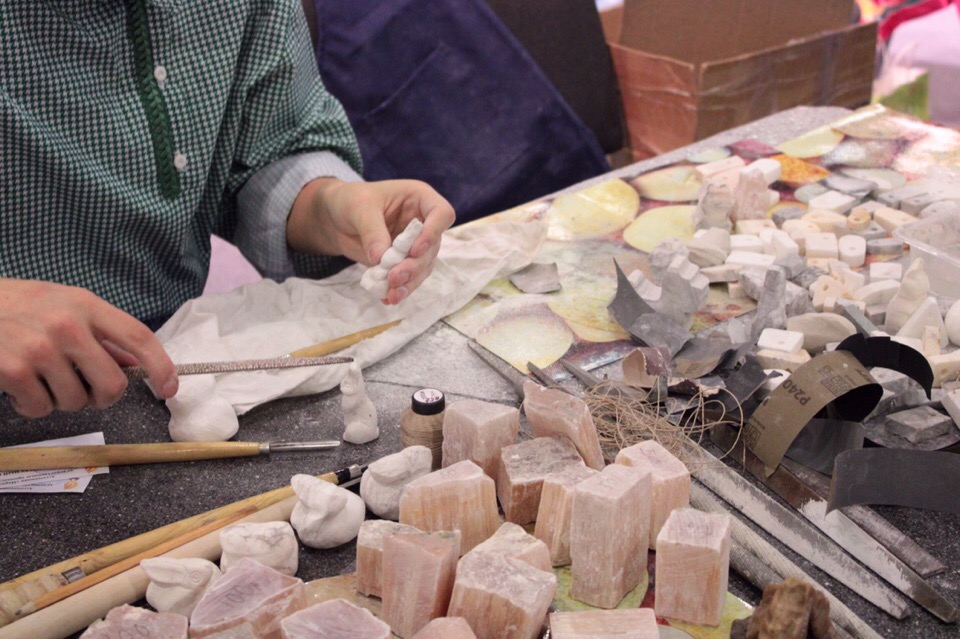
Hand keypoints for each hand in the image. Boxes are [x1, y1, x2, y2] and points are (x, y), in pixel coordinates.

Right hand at [0, 279, 177, 417]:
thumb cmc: (20, 307)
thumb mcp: (64, 306)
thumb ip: (100, 334)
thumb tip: (135, 366)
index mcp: (86, 305)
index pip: (138, 337)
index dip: (161, 366)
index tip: (170, 388)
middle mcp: (67, 325)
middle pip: (112, 383)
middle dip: (103, 397)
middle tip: (86, 391)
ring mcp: (40, 348)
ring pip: (75, 401)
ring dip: (61, 400)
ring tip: (42, 378)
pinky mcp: (14, 369)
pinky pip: (41, 408)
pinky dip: (32, 405)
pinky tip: (20, 385)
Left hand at [287, 178, 455, 303]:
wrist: (336, 218)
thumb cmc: (350, 200)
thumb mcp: (359, 208)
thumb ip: (372, 231)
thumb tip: (382, 259)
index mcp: (419, 199)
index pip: (442, 214)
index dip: (433, 233)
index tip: (413, 250)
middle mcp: (423, 222)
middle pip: (433, 247)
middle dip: (414, 266)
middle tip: (394, 278)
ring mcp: (415, 244)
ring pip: (423, 267)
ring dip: (409, 282)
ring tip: (391, 294)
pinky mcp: (404, 262)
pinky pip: (409, 278)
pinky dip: (400, 289)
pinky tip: (387, 297)